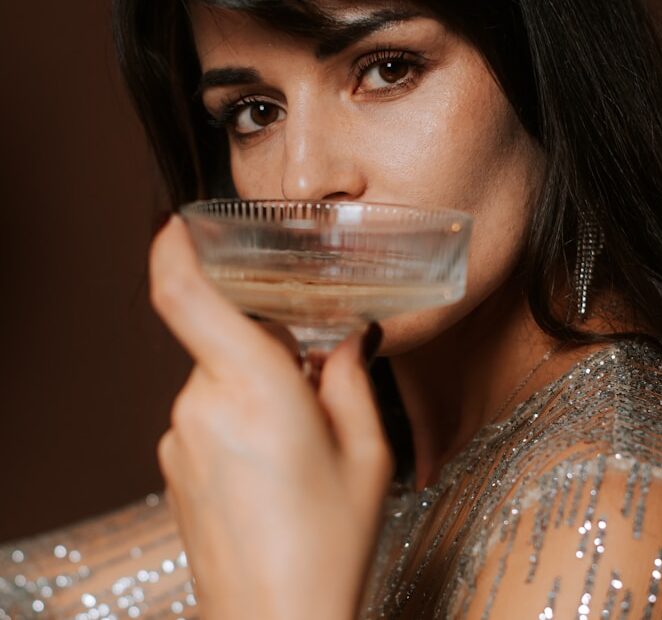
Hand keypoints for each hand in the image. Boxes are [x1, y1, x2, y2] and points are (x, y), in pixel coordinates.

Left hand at [150, 216, 392, 618]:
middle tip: (316, 382)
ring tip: (301, 440)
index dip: (173, 248)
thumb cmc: (328, 545)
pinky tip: (276, 463)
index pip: (185, 297)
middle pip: (223, 336)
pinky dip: (240, 414)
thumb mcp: (368, 455)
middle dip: (269, 344)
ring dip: (258, 384)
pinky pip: (207, 411)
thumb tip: (350, 339)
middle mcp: (202, 406)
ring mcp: (180, 438)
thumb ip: (354, 379)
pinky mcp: (174, 463)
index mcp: (254, 391)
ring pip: (217, 375)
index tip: (181, 222)